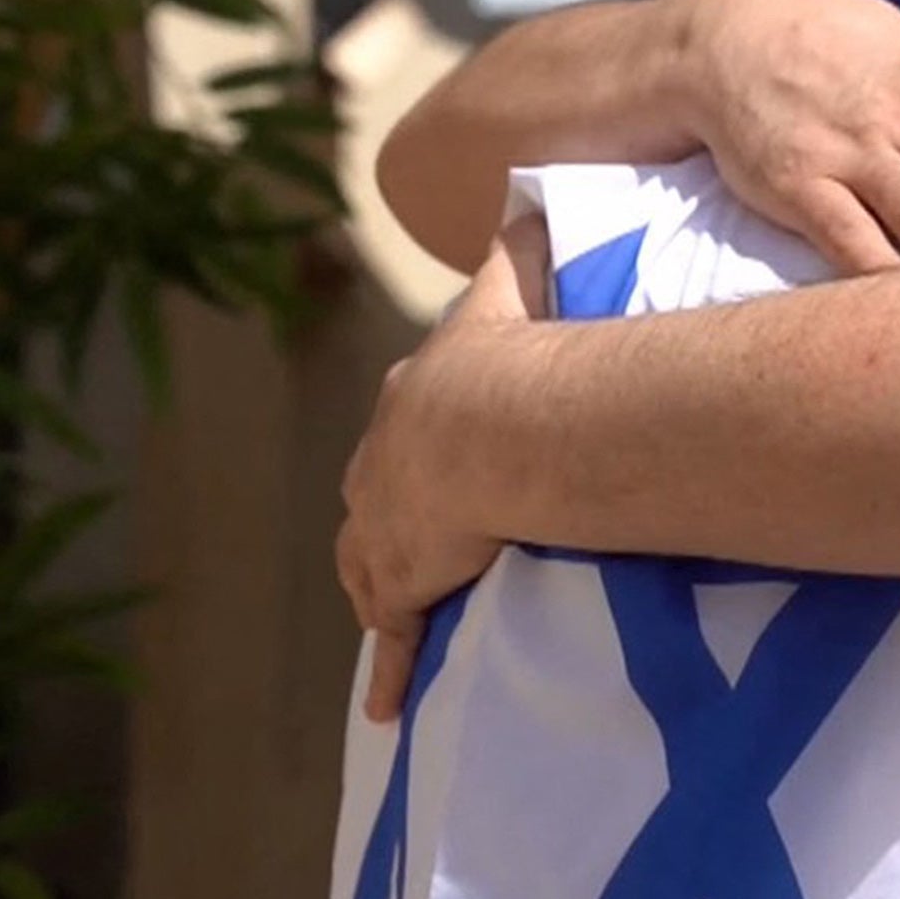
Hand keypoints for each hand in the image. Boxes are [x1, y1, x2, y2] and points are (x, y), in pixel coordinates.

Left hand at [335, 231, 532, 719]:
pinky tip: (389, 706)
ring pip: (371, 569)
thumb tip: (528, 191)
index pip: (405, 429)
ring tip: (402, 614)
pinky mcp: (399, 585)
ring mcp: (383, 530)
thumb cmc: (513, 358)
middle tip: (418, 541)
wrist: (493, 425)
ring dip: (383, 592)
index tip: (434, 461)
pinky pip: (394, 640)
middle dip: (388, 518)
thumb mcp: (511, 290)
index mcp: (413, 402)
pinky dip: (391, 669)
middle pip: (373, 500)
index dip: (419, 445)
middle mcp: (382, 465)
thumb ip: (520, 243)